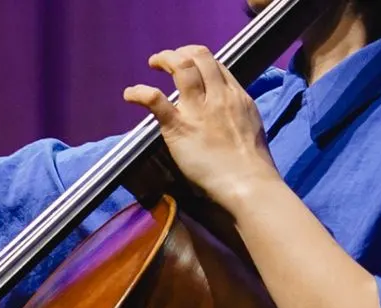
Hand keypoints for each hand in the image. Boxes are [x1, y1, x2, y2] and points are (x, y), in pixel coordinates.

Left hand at [124, 45, 281, 210]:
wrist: (247, 182)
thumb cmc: (250, 164)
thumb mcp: (250, 126)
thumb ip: (235, 114)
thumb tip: (224, 112)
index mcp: (237, 96)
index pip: (217, 65)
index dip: (199, 59)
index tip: (188, 64)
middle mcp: (219, 96)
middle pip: (200, 57)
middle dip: (181, 52)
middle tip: (168, 60)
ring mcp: (199, 109)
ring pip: (181, 67)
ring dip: (164, 59)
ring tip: (154, 63)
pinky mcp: (179, 126)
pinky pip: (155, 99)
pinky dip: (139, 92)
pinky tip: (130, 94)